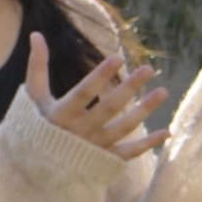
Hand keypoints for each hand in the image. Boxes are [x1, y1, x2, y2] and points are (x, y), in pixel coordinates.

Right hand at [35, 35, 168, 160]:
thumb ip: (37, 67)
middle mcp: (79, 131)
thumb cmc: (35, 126)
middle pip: (109, 107)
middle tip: (149, 69)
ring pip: (123, 128)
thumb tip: (36, 33)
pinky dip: (148, 144)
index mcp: (61, 114)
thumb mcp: (34, 97)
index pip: (84, 92)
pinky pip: (129, 152)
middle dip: (130, 88)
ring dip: (144, 111)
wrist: (34, 168)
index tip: (118, 57)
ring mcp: (94, 146)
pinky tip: (167, 131)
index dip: (100, 76)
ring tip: (163, 91)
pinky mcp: (103, 160)